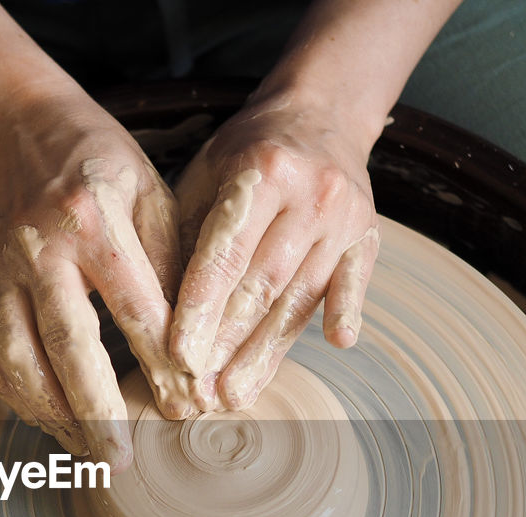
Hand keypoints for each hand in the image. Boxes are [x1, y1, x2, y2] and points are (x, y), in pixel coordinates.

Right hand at [0, 92, 189, 469]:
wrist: (21, 129)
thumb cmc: (102, 165)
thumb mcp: (151, 194)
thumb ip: (170, 264)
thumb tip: (193, 346)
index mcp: (93, 221)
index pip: (133, 308)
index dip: (161, 362)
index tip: (185, 406)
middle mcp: (37, 249)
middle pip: (66, 345)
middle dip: (97, 410)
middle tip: (123, 459)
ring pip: (16, 359)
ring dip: (51, 415)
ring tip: (86, 453)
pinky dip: (16, 396)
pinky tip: (48, 423)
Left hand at [167, 95, 379, 411]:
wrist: (321, 111)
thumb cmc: (246, 151)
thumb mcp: (205, 175)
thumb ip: (185, 235)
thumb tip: (158, 311)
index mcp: (260, 172)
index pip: (225, 254)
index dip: (201, 309)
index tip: (179, 357)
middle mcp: (309, 194)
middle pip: (263, 284)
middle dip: (228, 345)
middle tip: (202, 395)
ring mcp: (344, 217)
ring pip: (301, 296)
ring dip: (267, 352)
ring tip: (236, 394)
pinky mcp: (368, 235)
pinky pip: (354, 281)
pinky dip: (346, 312)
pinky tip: (338, 345)